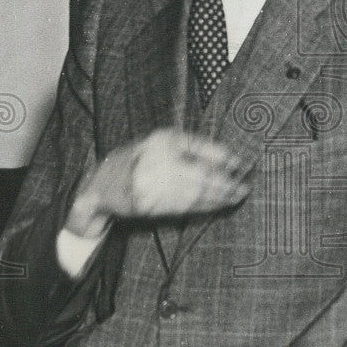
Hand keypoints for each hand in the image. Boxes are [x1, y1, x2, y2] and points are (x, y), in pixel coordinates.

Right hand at [65, 128, 248, 234]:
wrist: (101, 184)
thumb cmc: (137, 160)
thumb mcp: (158, 143)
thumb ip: (188, 147)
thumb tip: (226, 159)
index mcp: (162, 139)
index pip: (199, 147)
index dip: (222, 156)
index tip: (240, 164)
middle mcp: (158, 159)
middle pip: (200, 173)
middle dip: (226, 183)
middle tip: (244, 188)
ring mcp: (153, 183)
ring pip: (195, 192)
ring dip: (219, 197)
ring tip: (236, 198)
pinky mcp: (150, 204)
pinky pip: (185, 206)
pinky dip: (205, 206)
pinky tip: (218, 206)